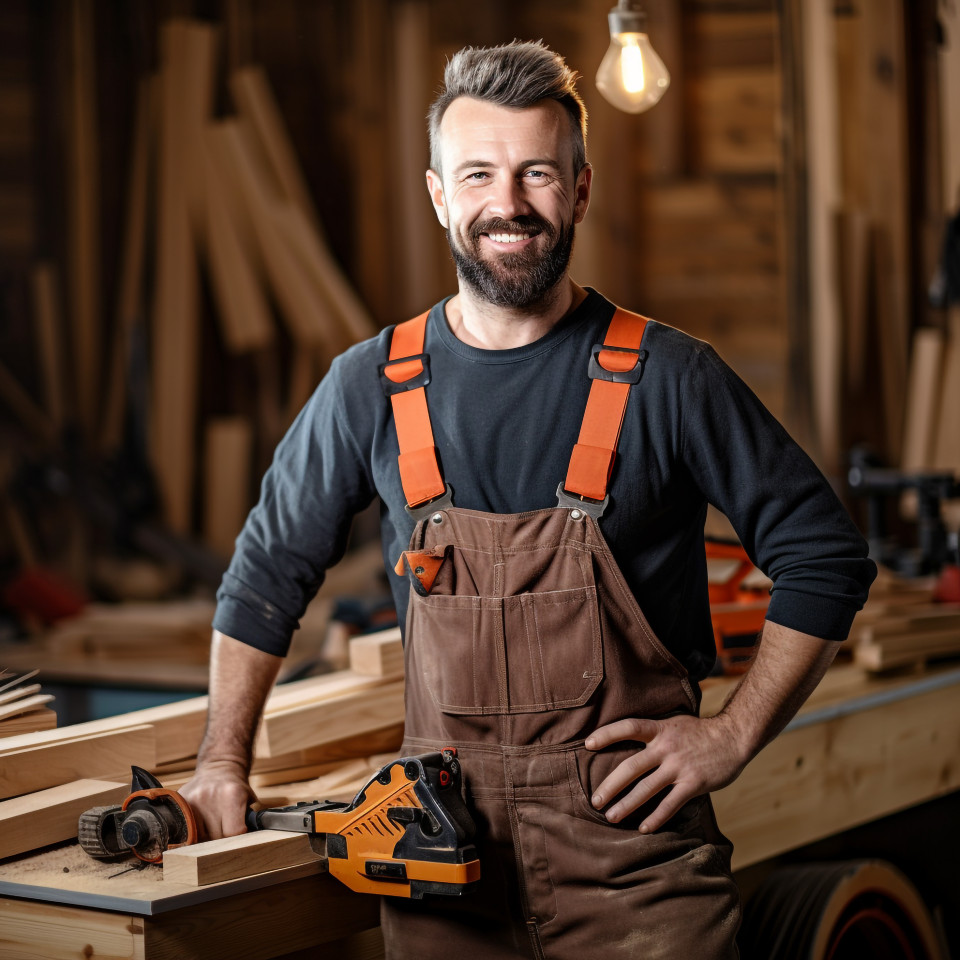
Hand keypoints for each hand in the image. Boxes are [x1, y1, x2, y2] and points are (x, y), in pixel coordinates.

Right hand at [178, 759, 253, 840]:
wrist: (220, 767)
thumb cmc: (237, 789)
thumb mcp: (249, 801)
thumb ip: (248, 822)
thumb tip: (245, 846)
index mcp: (232, 795)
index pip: (232, 832)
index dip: (236, 839)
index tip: (237, 838)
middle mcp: (210, 796)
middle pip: (214, 837)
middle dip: (220, 840)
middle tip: (224, 833)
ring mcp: (193, 799)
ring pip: (198, 837)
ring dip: (205, 838)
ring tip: (212, 828)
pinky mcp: (180, 801)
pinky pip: (185, 828)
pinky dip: (192, 832)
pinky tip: (199, 827)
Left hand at [584, 713, 746, 832]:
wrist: (733, 737)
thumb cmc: (699, 732)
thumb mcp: (673, 723)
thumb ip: (653, 734)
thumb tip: (628, 741)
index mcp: (660, 729)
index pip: (628, 727)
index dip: (607, 734)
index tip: (588, 744)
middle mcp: (666, 747)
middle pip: (630, 766)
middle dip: (610, 786)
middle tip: (595, 800)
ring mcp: (679, 766)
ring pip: (646, 789)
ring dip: (626, 805)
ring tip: (611, 817)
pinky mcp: (693, 784)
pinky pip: (670, 804)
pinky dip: (656, 818)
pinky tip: (644, 828)